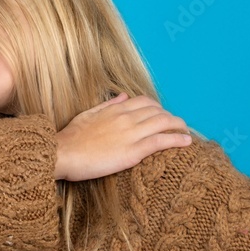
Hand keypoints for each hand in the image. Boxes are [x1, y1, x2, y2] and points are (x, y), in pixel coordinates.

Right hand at [54, 93, 191, 180]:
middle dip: (171, 117)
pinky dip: (177, 139)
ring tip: (186, 132)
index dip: (157, 107)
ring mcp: (131, 133)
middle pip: (158, 111)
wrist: (62, 153)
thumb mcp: (87, 114)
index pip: (144, 101)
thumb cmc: (70, 138)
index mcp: (115, 109)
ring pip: (163, 123)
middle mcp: (126, 117)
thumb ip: (107, 105)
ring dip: (178, 126)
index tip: (161, 114)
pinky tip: (187, 141)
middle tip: (177, 124)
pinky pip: (161, 141)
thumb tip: (123, 96)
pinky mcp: (133, 151)